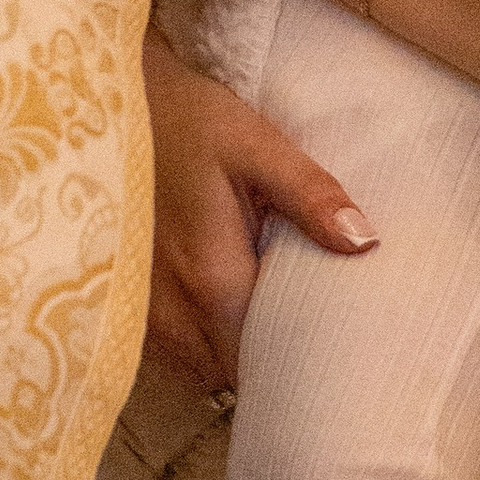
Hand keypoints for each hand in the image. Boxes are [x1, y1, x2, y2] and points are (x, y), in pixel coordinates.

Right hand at [144, 27, 376, 385]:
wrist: (113, 105)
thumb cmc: (190, 121)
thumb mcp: (256, 146)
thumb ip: (310, 196)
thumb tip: (365, 243)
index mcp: (211, 280)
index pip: (263, 361)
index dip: (298, 360)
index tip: (332, 344)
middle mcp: (168, 313)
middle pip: (230, 373)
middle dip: (267, 360)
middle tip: (307, 326)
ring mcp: (139, 314)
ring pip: (198, 369)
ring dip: (230, 352)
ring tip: (268, 314)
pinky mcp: (124, 303)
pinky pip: (171, 351)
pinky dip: (200, 341)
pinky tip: (221, 305)